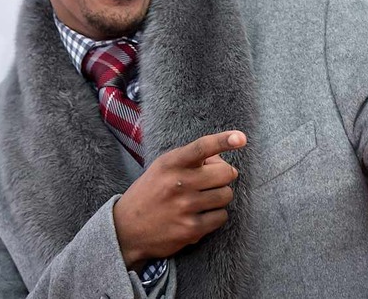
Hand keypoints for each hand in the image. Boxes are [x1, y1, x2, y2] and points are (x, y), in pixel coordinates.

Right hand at [113, 131, 245, 267]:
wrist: (126, 229)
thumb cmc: (151, 192)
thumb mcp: (163, 167)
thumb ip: (190, 159)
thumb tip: (223, 159)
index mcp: (170, 163)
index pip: (201, 147)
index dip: (224, 140)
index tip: (241, 138)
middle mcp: (178, 183)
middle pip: (226, 173)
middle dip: (224, 175)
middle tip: (213, 180)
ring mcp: (185, 207)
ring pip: (226, 195)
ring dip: (220, 196)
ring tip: (204, 198)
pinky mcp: (191, 229)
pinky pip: (222, 216)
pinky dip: (216, 215)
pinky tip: (201, 215)